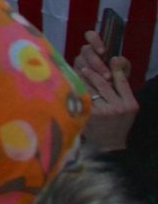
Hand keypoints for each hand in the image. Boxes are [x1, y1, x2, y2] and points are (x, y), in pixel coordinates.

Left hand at [78, 29, 139, 151]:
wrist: (110, 145)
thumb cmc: (117, 123)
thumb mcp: (125, 107)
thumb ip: (120, 88)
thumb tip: (114, 61)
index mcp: (130, 104)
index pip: (122, 80)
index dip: (114, 68)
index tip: (109, 58)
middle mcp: (120, 107)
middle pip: (104, 82)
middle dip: (93, 72)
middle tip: (85, 66)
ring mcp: (106, 112)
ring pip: (92, 88)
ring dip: (84, 78)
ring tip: (80, 71)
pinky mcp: (93, 116)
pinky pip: (83, 97)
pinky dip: (78, 89)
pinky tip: (72, 84)